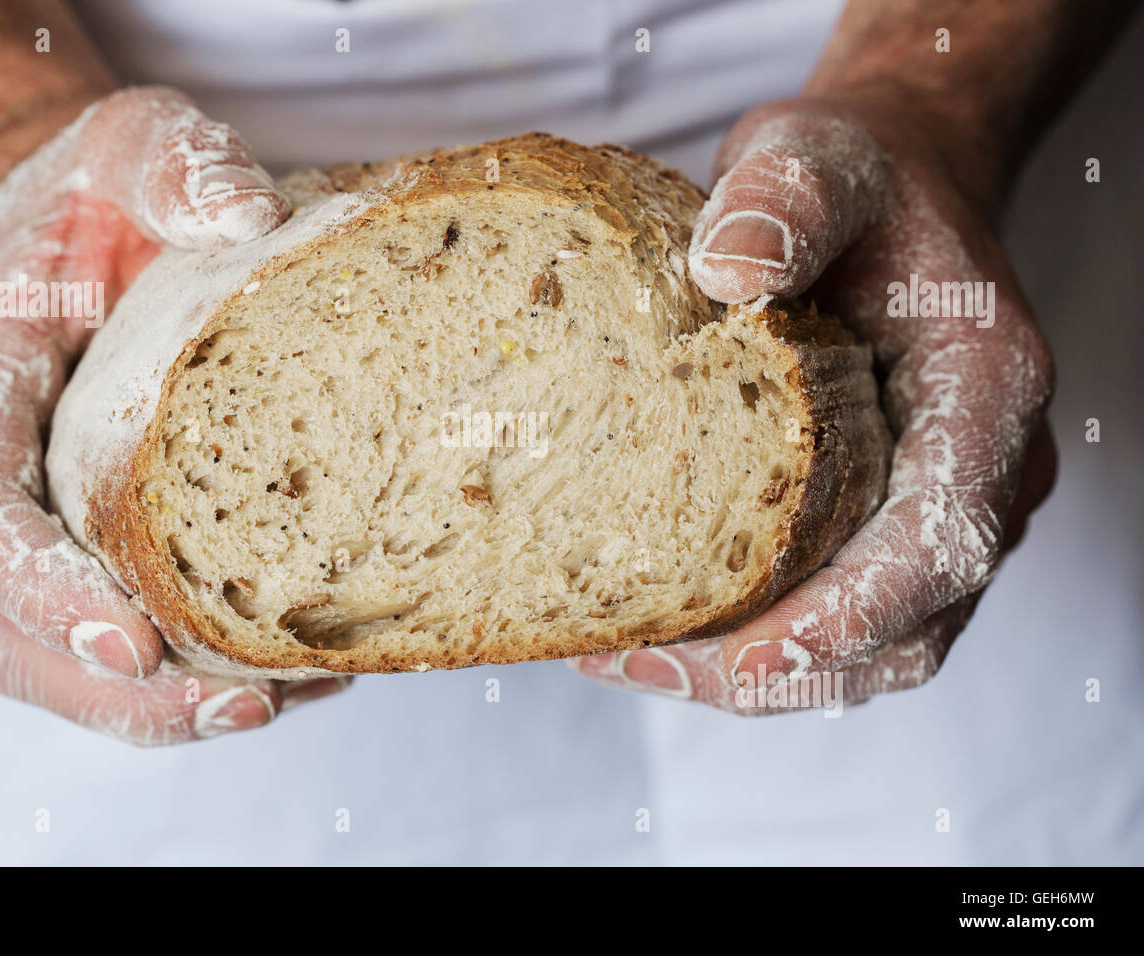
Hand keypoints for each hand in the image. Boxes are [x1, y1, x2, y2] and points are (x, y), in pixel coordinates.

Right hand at [0, 86, 346, 743]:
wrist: (84, 228)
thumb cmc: (101, 194)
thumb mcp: (135, 143)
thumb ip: (174, 164)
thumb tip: (249, 215)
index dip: (41, 586)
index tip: (132, 637)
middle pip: (6, 622)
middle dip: (112, 685)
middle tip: (234, 708)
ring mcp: (21, 521)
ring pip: (49, 655)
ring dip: (148, 706)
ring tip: (270, 708)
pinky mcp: (76, 543)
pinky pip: (102, 635)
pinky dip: (176, 676)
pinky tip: (279, 674)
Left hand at [573, 94, 1055, 711]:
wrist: (889, 191)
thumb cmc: (861, 183)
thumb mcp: (818, 160)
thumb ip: (786, 201)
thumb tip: (725, 273)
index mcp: (984, 390)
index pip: (941, 540)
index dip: (850, 616)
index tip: (748, 657)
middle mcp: (982, 468)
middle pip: (906, 627)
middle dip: (783, 670)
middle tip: (646, 664)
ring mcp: (940, 504)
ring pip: (872, 644)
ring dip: (758, 673)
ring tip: (628, 656)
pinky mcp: (886, 519)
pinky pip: (836, 610)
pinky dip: (754, 638)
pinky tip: (653, 622)